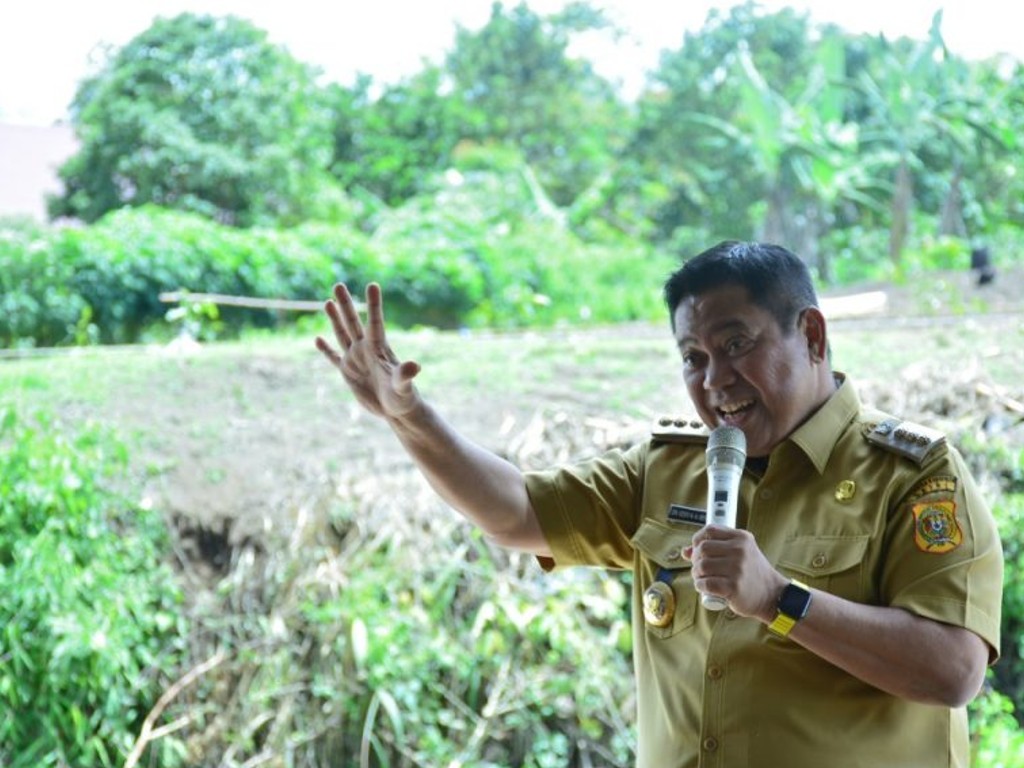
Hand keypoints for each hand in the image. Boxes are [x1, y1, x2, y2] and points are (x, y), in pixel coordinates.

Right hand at [315, 283, 421, 419]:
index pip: (374, 323)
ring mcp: (356, 360)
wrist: (397, 411)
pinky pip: (334, 358)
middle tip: (338, 285)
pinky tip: (318, 338)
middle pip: (353, 323)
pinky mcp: (348, 373)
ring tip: (328, 301)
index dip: (373, 305)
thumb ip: (405, 375)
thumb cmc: (403, 397)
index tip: (372, 285)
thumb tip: (414, 366)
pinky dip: (326, 350)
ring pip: (343, 334)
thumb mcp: (403, 386)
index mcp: (379, 349)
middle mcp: (366, 350)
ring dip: (335, 319)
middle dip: (345, 304)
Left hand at [685, 525, 785, 620]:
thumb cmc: (752, 573)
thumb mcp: (740, 553)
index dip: (697, 539)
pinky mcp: (734, 587)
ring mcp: (737, 569)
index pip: (709, 530)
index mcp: (741, 538)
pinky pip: (706, 583)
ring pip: (702, 566)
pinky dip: (700, 586)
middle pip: (702, 549)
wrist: (772, 594)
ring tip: (701, 578)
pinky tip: (703, 587)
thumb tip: (685, 551)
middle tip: (699, 568)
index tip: (697, 549)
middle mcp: (740, 550)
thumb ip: (716, 548)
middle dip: (695, 559)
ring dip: (696, 574)